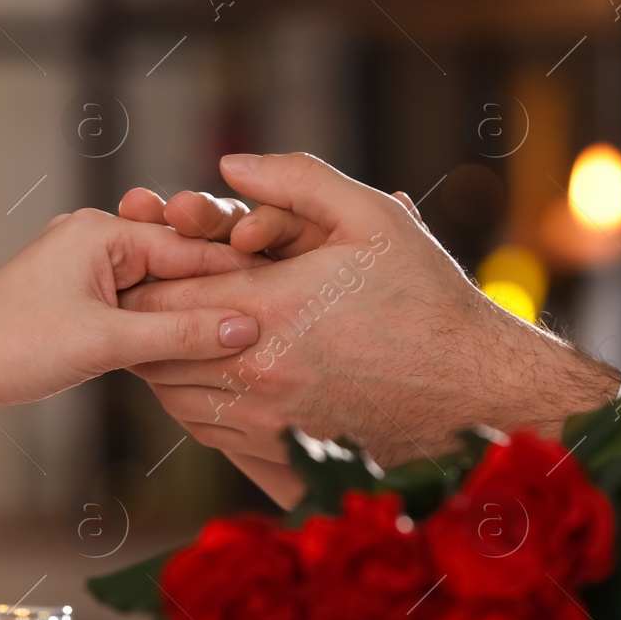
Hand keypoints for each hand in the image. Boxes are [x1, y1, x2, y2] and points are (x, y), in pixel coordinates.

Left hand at [0, 209, 266, 430]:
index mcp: (102, 231)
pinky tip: (188, 350)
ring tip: (237, 341)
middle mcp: (94, 238)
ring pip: (157, 289)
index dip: (236, 276)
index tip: (285, 296)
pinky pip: (134, 307)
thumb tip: (247, 328)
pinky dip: (159, 327)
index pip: (190, 247)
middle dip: (216, 295)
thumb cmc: (11, 347)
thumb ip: (180, 334)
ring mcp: (83, 269)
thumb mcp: (107, 343)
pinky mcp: (75, 299)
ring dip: (187, 315)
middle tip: (269, 322)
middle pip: (177, 264)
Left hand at [118, 154, 620, 506]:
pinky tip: (206, 371)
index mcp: (271, 311)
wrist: (474, 392)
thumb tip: (230, 165)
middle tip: (146, 289)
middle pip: (156, 346)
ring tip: (171, 327)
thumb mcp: (373, 219)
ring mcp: (264, 423)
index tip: (152, 251)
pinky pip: (202, 428)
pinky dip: (190, 398)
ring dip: (164, 359)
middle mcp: (257, 375)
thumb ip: (298, 180)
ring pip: (171, 392)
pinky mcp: (276, 455)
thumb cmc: (427, 300)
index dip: (152, 268)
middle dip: (147, 315)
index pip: (169, 291)